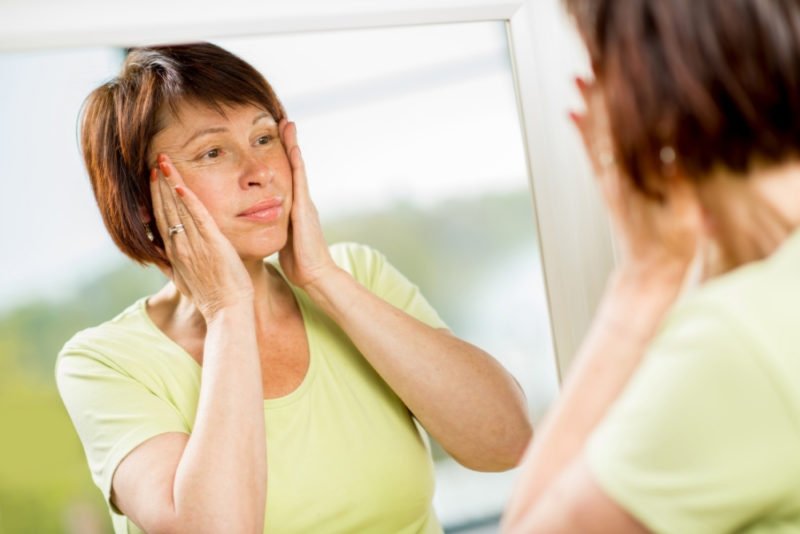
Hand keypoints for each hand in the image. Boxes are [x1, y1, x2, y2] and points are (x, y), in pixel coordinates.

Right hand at [151, 155, 253, 319]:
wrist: (227, 312)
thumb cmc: (212, 298)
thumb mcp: (184, 281)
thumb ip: (172, 267)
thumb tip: (160, 259)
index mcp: (174, 253)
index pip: (161, 218)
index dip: (156, 196)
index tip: (154, 177)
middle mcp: (180, 247)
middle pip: (165, 209)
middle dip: (160, 183)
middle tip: (157, 160)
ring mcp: (195, 245)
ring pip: (178, 209)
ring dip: (171, 184)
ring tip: (165, 163)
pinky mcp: (213, 245)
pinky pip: (199, 218)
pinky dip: (190, 201)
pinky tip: (182, 186)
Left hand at [277, 120, 337, 289]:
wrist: (315, 274)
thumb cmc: (298, 262)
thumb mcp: (284, 239)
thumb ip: (278, 229)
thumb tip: (264, 226)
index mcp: (294, 208)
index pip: (286, 178)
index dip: (282, 159)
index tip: (273, 139)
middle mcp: (301, 201)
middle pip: (293, 166)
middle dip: (288, 143)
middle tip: (282, 121)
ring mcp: (304, 202)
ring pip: (297, 167)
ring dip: (292, 144)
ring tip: (287, 123)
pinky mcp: (304, 206)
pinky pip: (299, 178)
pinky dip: (296, 160)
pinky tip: (293, 145)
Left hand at [571, 77, 702, 281]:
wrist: (648, 273)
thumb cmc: (671, 247)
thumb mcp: (684, 216)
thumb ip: (676, 184)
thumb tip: (669, 153)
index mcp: (632, 183)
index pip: (620, 137)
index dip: (613, 110)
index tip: (606, 84)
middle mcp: (613, 180)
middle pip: (603, 132)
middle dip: (596, 101)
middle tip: (584, 74)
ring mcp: (609, 183)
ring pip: (595, 139)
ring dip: (587, 110)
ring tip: (578, 84)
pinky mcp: (609, 188)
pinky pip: (592, 155)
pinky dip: (583, 133)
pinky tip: (574, 116)